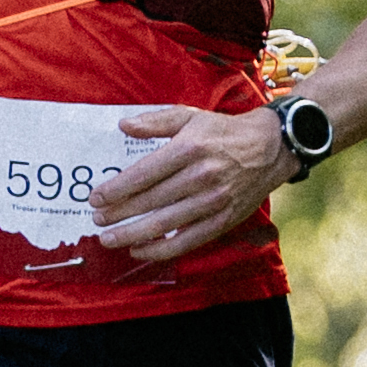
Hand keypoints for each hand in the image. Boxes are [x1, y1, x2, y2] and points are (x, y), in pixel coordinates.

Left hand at [90, 104, 288, 263]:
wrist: (270, 148)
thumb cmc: (222, 132)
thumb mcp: (190, 116)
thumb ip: (155, 121)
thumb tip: (124, 125)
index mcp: (189, 149)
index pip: (144, 174)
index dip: (116, 189)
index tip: (96, 197)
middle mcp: (201, 176)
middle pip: (150, 201)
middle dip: (118, 213)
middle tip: (96, 219)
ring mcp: (214, 201)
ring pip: (165, 224)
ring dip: (132, 234)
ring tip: (108, 239)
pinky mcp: (224, 220)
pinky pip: (188, 241)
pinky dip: (161, 250)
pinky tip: (139, 250)